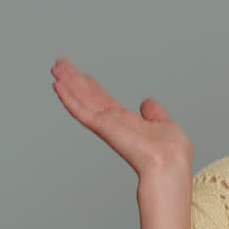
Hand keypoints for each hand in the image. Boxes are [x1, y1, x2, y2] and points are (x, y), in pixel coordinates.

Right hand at [50, 57, 193, 177]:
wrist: (170, 163)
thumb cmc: (173, 152)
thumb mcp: (166, 125)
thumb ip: (155, 114)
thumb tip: (147, 102)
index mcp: (128, 122)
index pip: (104, 100)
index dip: (92, 87)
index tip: (81, 74)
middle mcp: (114, 122)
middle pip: (89, 97)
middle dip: (74, 80)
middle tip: (60, 64)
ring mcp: (106, 125)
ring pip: (82, 100)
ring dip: (68, 84)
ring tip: (56, 68)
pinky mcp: (102, 127)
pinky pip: (82, 111)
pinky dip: (69, 98)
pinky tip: (58, 85)